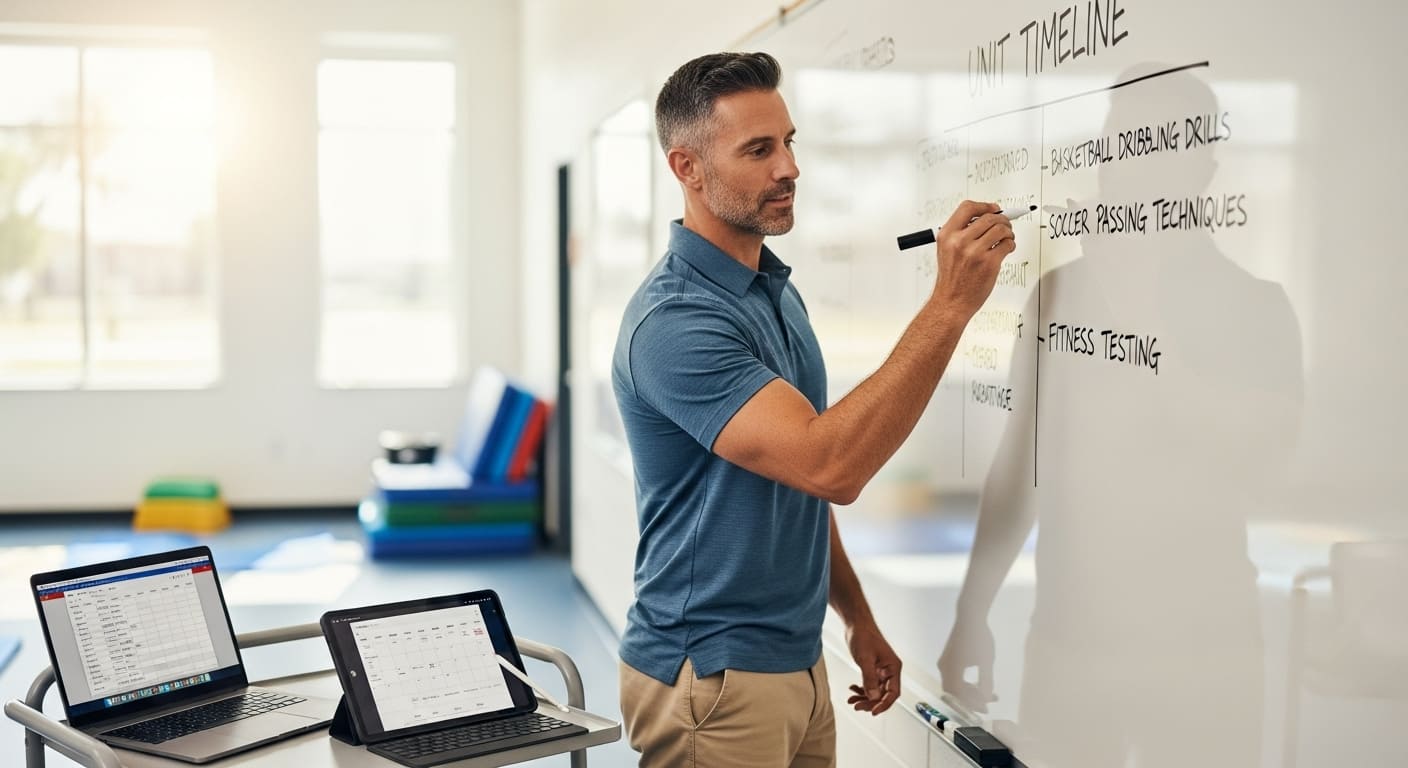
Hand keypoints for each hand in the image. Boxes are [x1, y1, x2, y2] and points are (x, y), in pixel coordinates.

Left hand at [845, 621, 901, 714]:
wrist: (856, 624)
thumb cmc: (863, 636)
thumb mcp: (865, 659)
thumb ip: (869, 679)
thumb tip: (873, 697)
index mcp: (893, 667)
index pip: (893, 692)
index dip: (884, 704)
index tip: (873, 712)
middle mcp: (889, 670)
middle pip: (883, 694)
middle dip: (870, 702)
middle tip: (857, 707)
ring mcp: (881, 670)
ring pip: (875, 691)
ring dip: (864, 697)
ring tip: (852, 701)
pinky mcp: (873, 669)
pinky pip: (869, 685)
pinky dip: (861, 689)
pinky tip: (853, 690)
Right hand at [932, 200, 1015, 317]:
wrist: (951, 302)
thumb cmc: (951, 279)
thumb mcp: (946, 250)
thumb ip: (961, 233)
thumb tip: (985, 218)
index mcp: (947, 235)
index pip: (968, 208)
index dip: (984, 206)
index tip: (993, 208)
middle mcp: (959, 241)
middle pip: (988, 217)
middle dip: (1002, 219)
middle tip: (1005, 224)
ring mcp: (975, 252)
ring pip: (1001, 229)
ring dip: (1008, 232)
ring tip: (1007, 238)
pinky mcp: (989, 263)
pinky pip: (1007, 245)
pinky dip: (1011, 244)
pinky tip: (1006, 249)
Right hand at [937, 618, 996, 713]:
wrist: (970, 616)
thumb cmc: (979, 638)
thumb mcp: (987, 662)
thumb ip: (986, 683)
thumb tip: (986, 698)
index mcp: (952, 671)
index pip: (960, 696)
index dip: (973, 705)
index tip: (987, 709)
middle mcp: (944, 668)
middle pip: (955, 692)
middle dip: (971, 700)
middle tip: (988, 704)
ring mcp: (944, 662)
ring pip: (955, 685)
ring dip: (970, 691)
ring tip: (988, 692)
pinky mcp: (948, 658)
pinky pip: (954, 676)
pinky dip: (965, 682)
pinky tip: (979, 681)